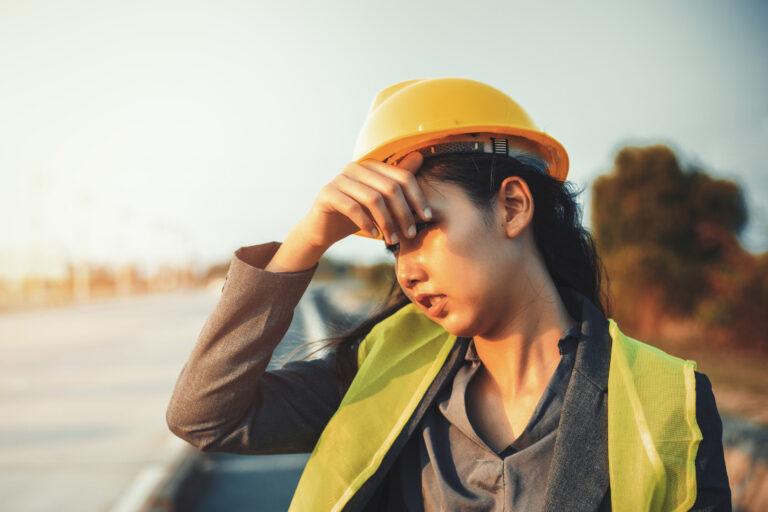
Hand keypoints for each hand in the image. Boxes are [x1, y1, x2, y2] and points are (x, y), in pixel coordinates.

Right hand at [298, 152, 430, 249]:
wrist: (323, 229)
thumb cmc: (356, 214)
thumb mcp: (381, 201)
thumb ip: (398, 182)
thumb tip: (419, 156)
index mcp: (371, 165)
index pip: (402, 177)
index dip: (417, 197)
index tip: (427, 218)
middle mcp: (355, 168)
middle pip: (390, 188)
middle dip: (404, 213)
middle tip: (410, 234)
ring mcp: (339, 179)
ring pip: (373, 199)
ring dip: (387, 222)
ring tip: (393, 240)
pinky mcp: (327, 194)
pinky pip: (353, 208)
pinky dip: (367, 224)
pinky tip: (375, 235)